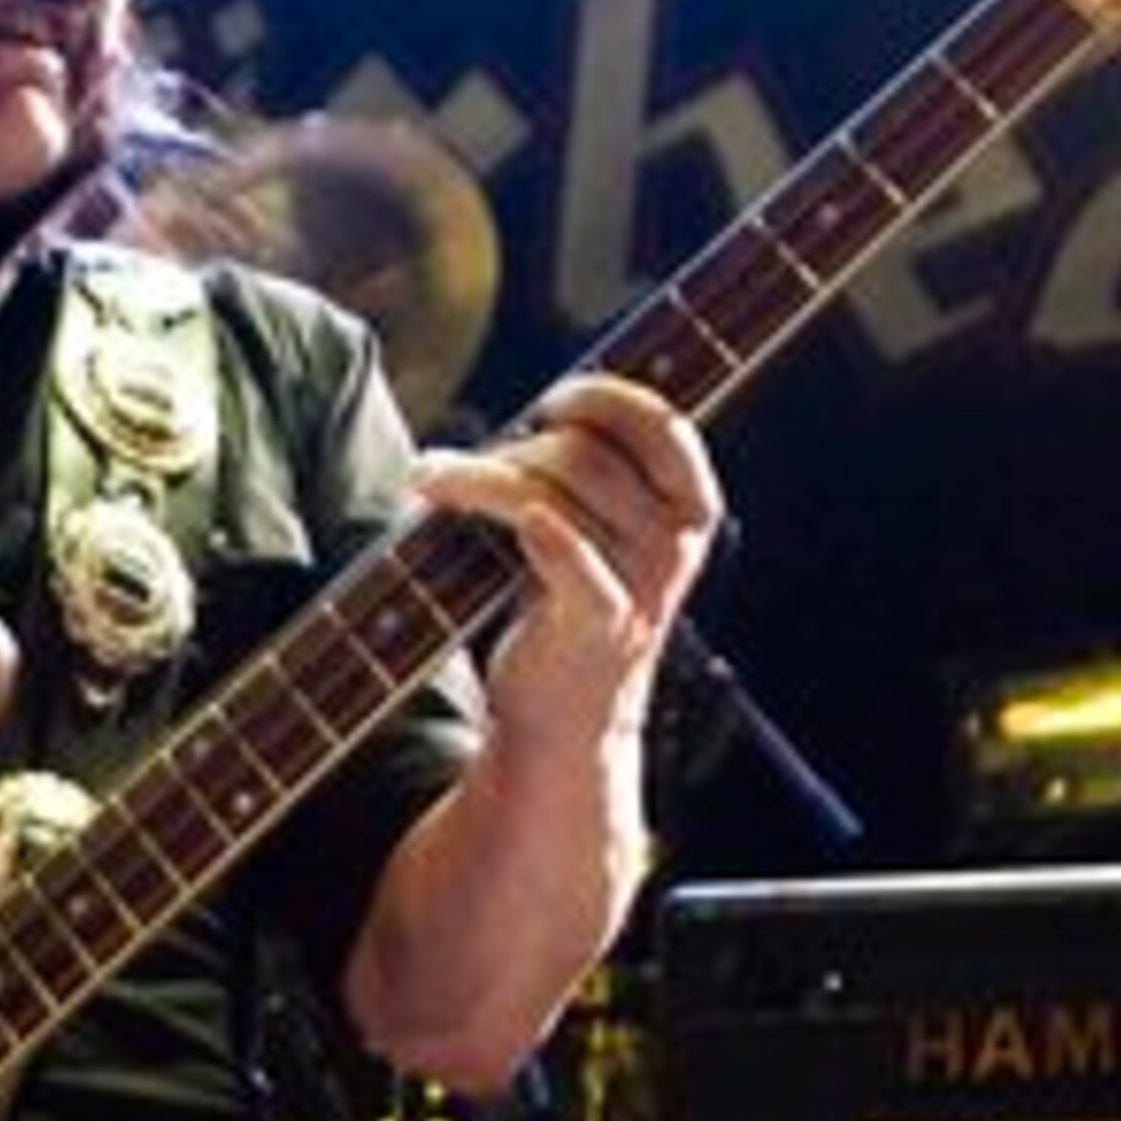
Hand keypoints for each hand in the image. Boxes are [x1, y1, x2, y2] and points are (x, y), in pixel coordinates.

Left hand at [413, 373, 723, 753]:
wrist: (565, 723)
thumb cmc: (565, 612)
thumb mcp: (597, 534)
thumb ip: (590, 474)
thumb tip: (545, 404)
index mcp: (690, 510)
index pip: (663, 424)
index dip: (605, 397)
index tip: (549, 402)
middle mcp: (677, 543)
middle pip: (586, 455)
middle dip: (513, 448)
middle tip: (456, 467)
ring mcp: (644, 585)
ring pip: (556, 493)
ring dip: (478, 476)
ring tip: (430, 480)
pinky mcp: (600, 624)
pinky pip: (567, 554)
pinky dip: (530, 525)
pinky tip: (476, 508)